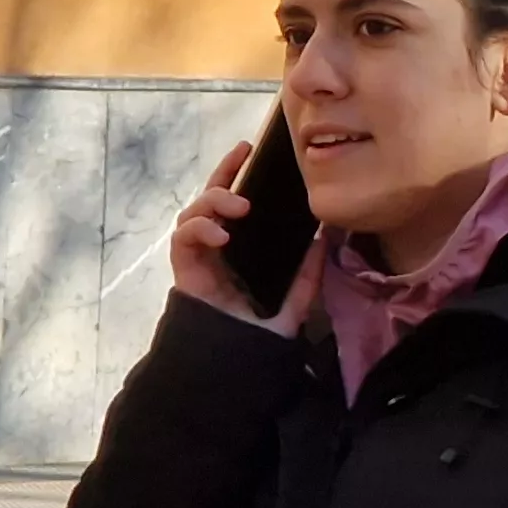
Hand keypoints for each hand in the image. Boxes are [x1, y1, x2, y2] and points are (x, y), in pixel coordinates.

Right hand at [171, 142, 318, 334]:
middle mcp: (217, 245)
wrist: (238, 359)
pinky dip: (199, 229)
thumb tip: (325, 236)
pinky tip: (221, 235)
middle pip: (210, 197)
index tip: (248, 148)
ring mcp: (199, 255)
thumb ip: (309, 269)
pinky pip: (183, 238)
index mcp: (241, 245)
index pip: (235, 200)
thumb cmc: (262, 328)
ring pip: (194, 212)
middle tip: (241, 157)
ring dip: (214, 201)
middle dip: (223, 173)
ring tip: (239, 208)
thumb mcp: (296, 295)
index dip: (236, 172)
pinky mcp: (184, 268)